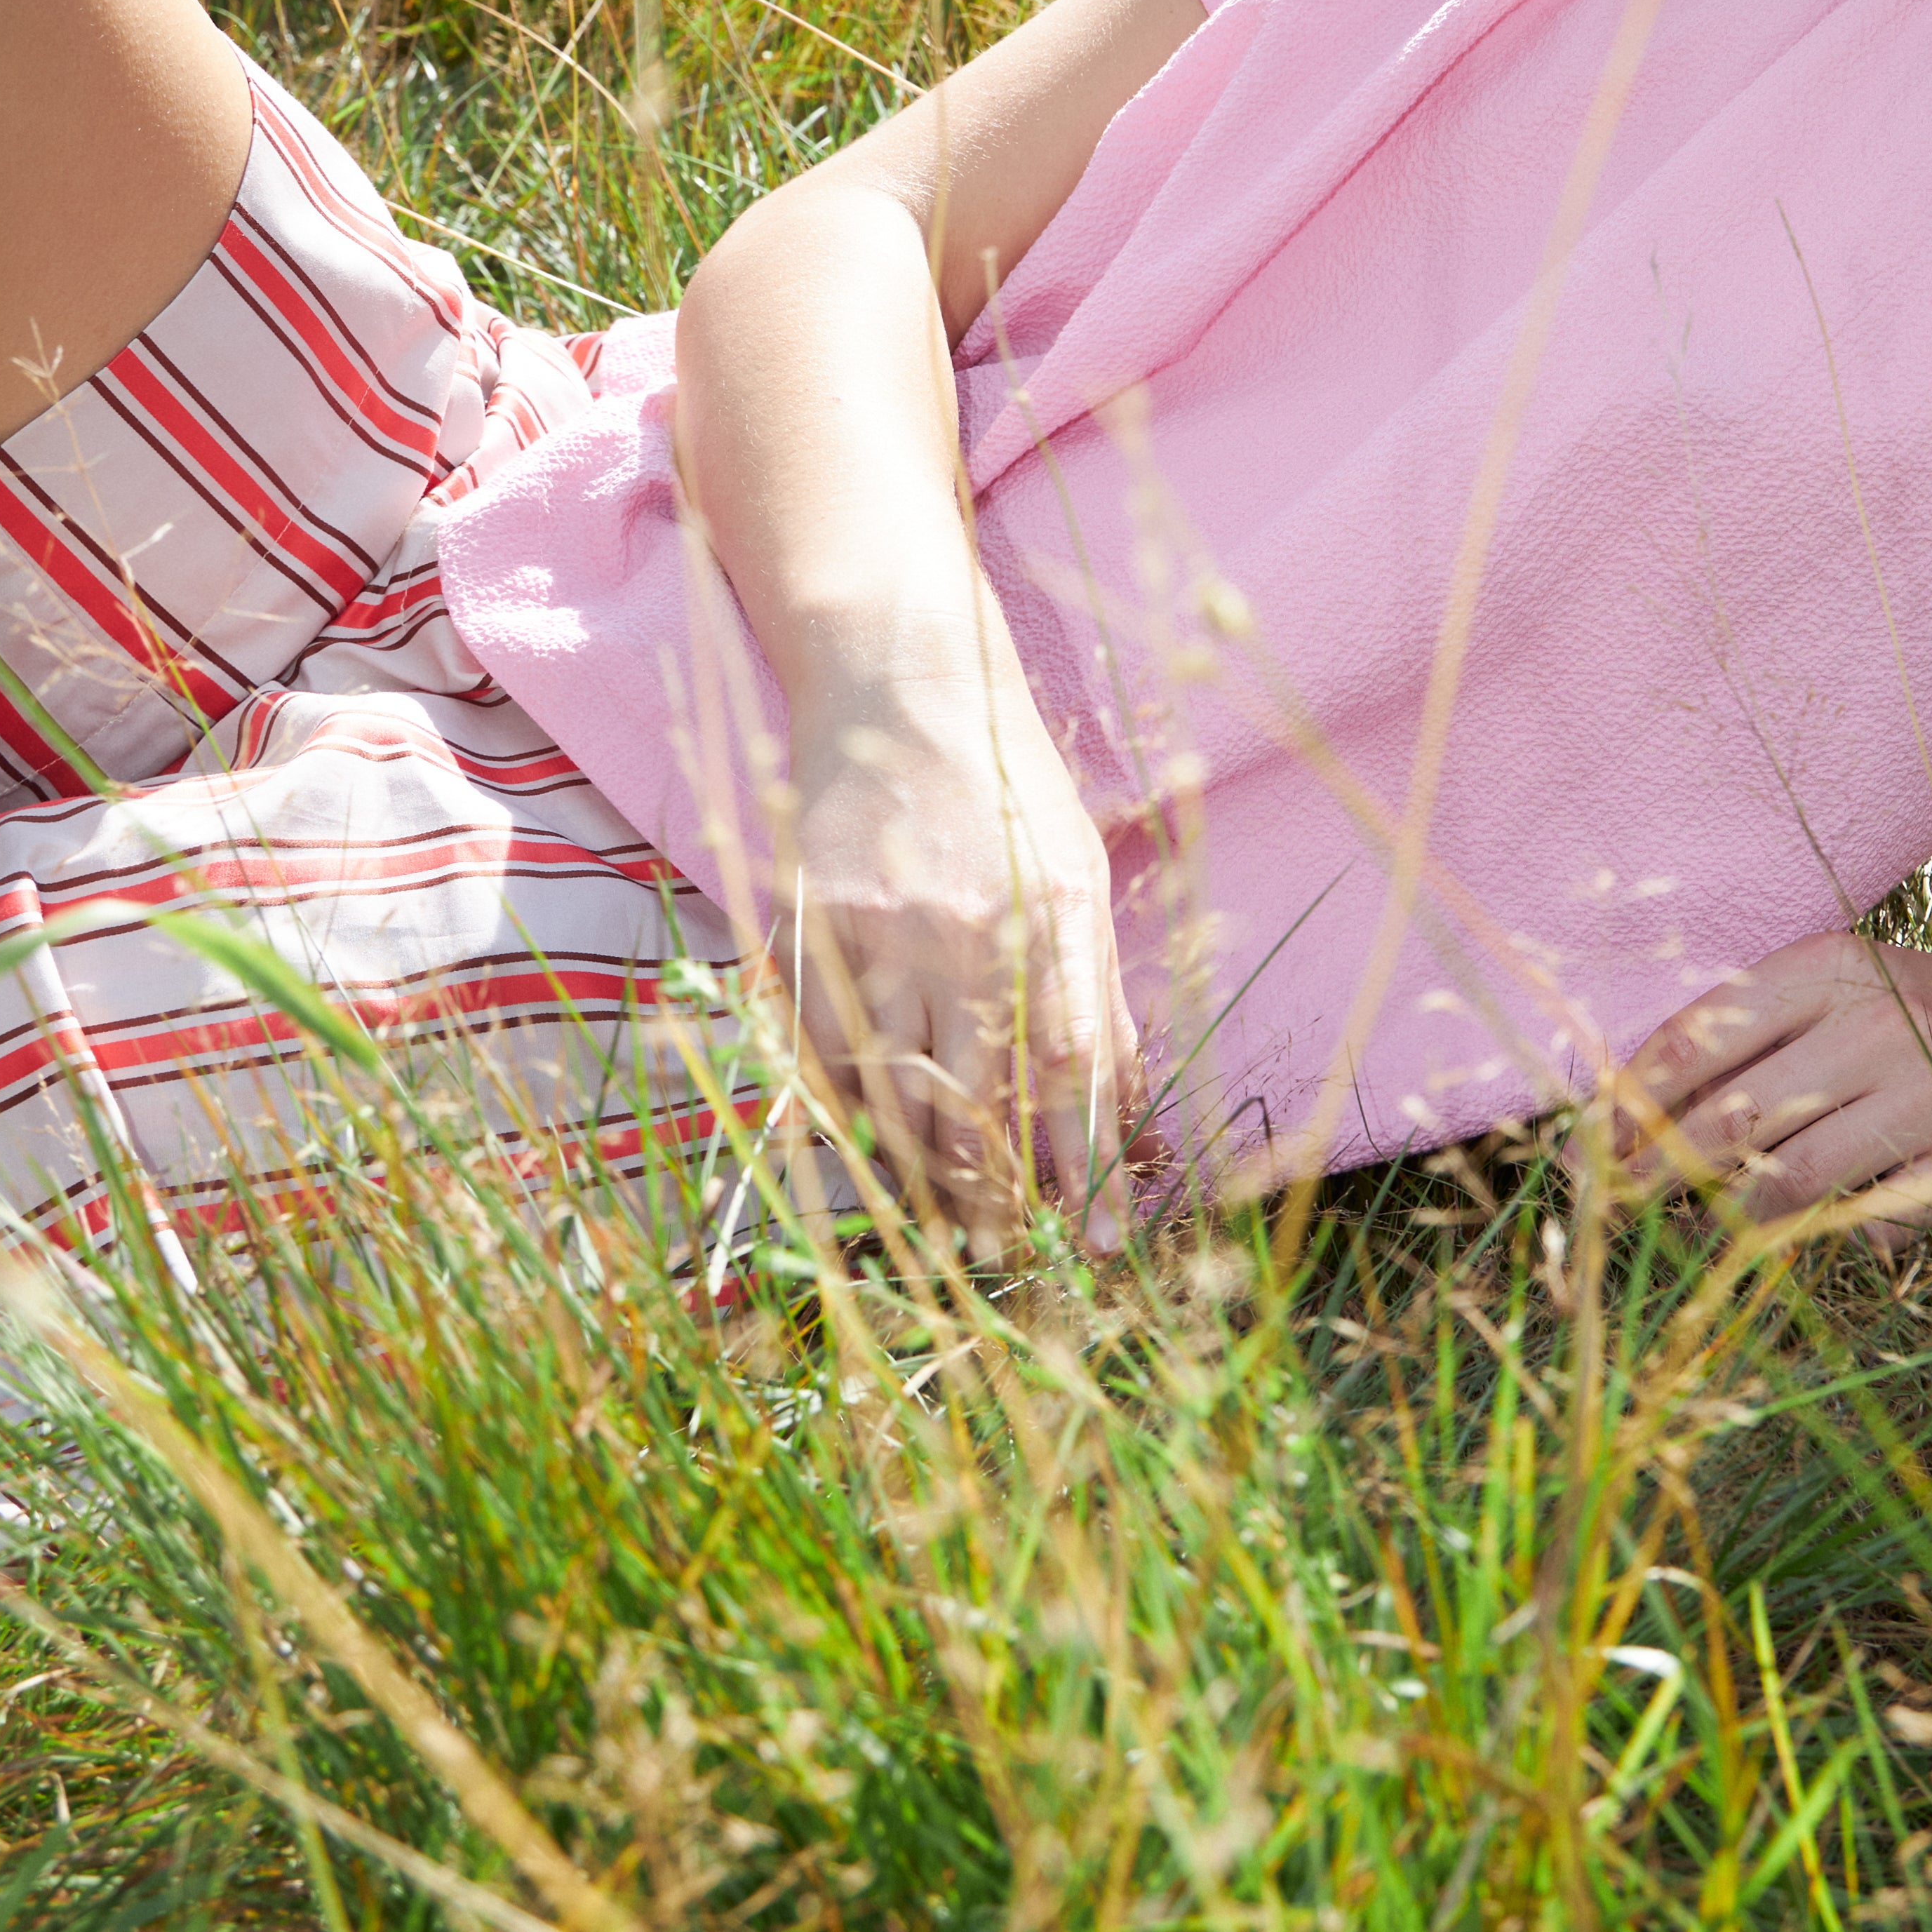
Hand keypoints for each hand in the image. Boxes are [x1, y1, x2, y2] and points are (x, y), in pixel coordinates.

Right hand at [783, 677, 1144, 1257]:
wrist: (898, 684)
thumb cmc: (1006, 781)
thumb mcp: (1082, 869)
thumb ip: (1098, 985)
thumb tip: (1126, 1106)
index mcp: (1051, 908)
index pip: (1076, 1067)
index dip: (1091, 1166)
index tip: (1102, 1240)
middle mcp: (963, 924)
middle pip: (976, 1100)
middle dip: (994, 1193)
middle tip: (1004, 1247)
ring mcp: (874, 925)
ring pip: (892, 1092)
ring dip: (920, 1172)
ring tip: (944, 1218)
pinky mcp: (805, 922)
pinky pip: (822, 1050)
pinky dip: (849, 1111)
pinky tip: (873, 1143)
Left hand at [1613, 930, 1931, 1229]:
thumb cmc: (1895, 1019)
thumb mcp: (1820, 999)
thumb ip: (1735, 1047)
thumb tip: (1621, 1132)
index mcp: (1828, 967)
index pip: (1702, 1037)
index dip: (1633, 1103)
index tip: (1586, 1151)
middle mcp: (1882, 1021)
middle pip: (1734, 1118)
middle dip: (1657, 1173)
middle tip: (1614, 1207)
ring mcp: (1931, 1094)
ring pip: (1790, 1184)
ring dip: (1729, 1217)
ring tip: (1702, 1223)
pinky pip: (1866, 1224)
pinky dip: (1833, 1235)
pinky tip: (1828, 1220)